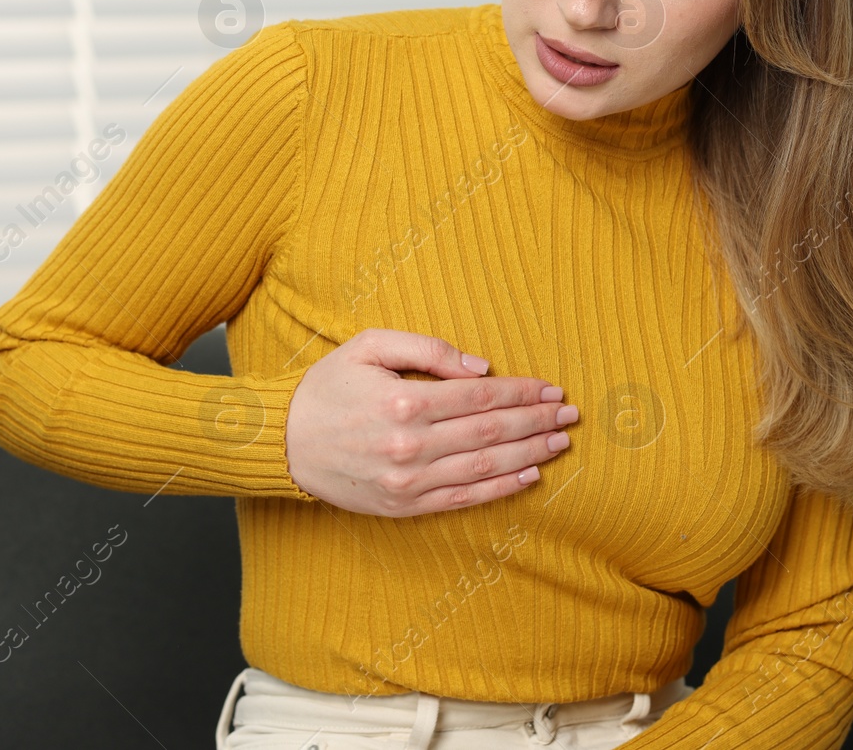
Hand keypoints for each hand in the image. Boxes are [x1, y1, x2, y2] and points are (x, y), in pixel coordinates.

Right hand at [285, 328, 575, 516]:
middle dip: (537, 422)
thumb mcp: (369, 346)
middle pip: (491, 432)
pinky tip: (529, 477)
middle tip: (571, 415)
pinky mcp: (403, 506)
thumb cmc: (327, 388)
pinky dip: (500, 490)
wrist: (281, 442)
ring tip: (559, 443)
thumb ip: (428, 349)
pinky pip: (463, 498)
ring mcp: (408, 481)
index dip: (522, 392)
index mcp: (405, 402)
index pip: (481, 397)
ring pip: (485, 468)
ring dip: (529, 454)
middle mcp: (411, 445)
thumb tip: (481, 368)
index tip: (552, 389)